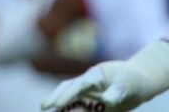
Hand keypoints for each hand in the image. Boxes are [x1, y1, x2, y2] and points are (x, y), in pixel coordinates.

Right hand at [42, 41, 168, 110]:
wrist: (139, 82)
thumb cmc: (132, 79)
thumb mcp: (127, 84)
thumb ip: (116, 91)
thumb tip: (106, 102)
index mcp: (94, 75)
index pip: (78, 85)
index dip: (67, 95)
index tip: (57, 104)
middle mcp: (88, 85)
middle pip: (68, 89)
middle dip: (56, 97)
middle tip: (43, 106)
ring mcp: (90, 94)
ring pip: (72, 100)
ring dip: (62, 106)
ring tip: (47, 110)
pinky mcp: (94, 105)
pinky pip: (82, 109)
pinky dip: (73, 111)